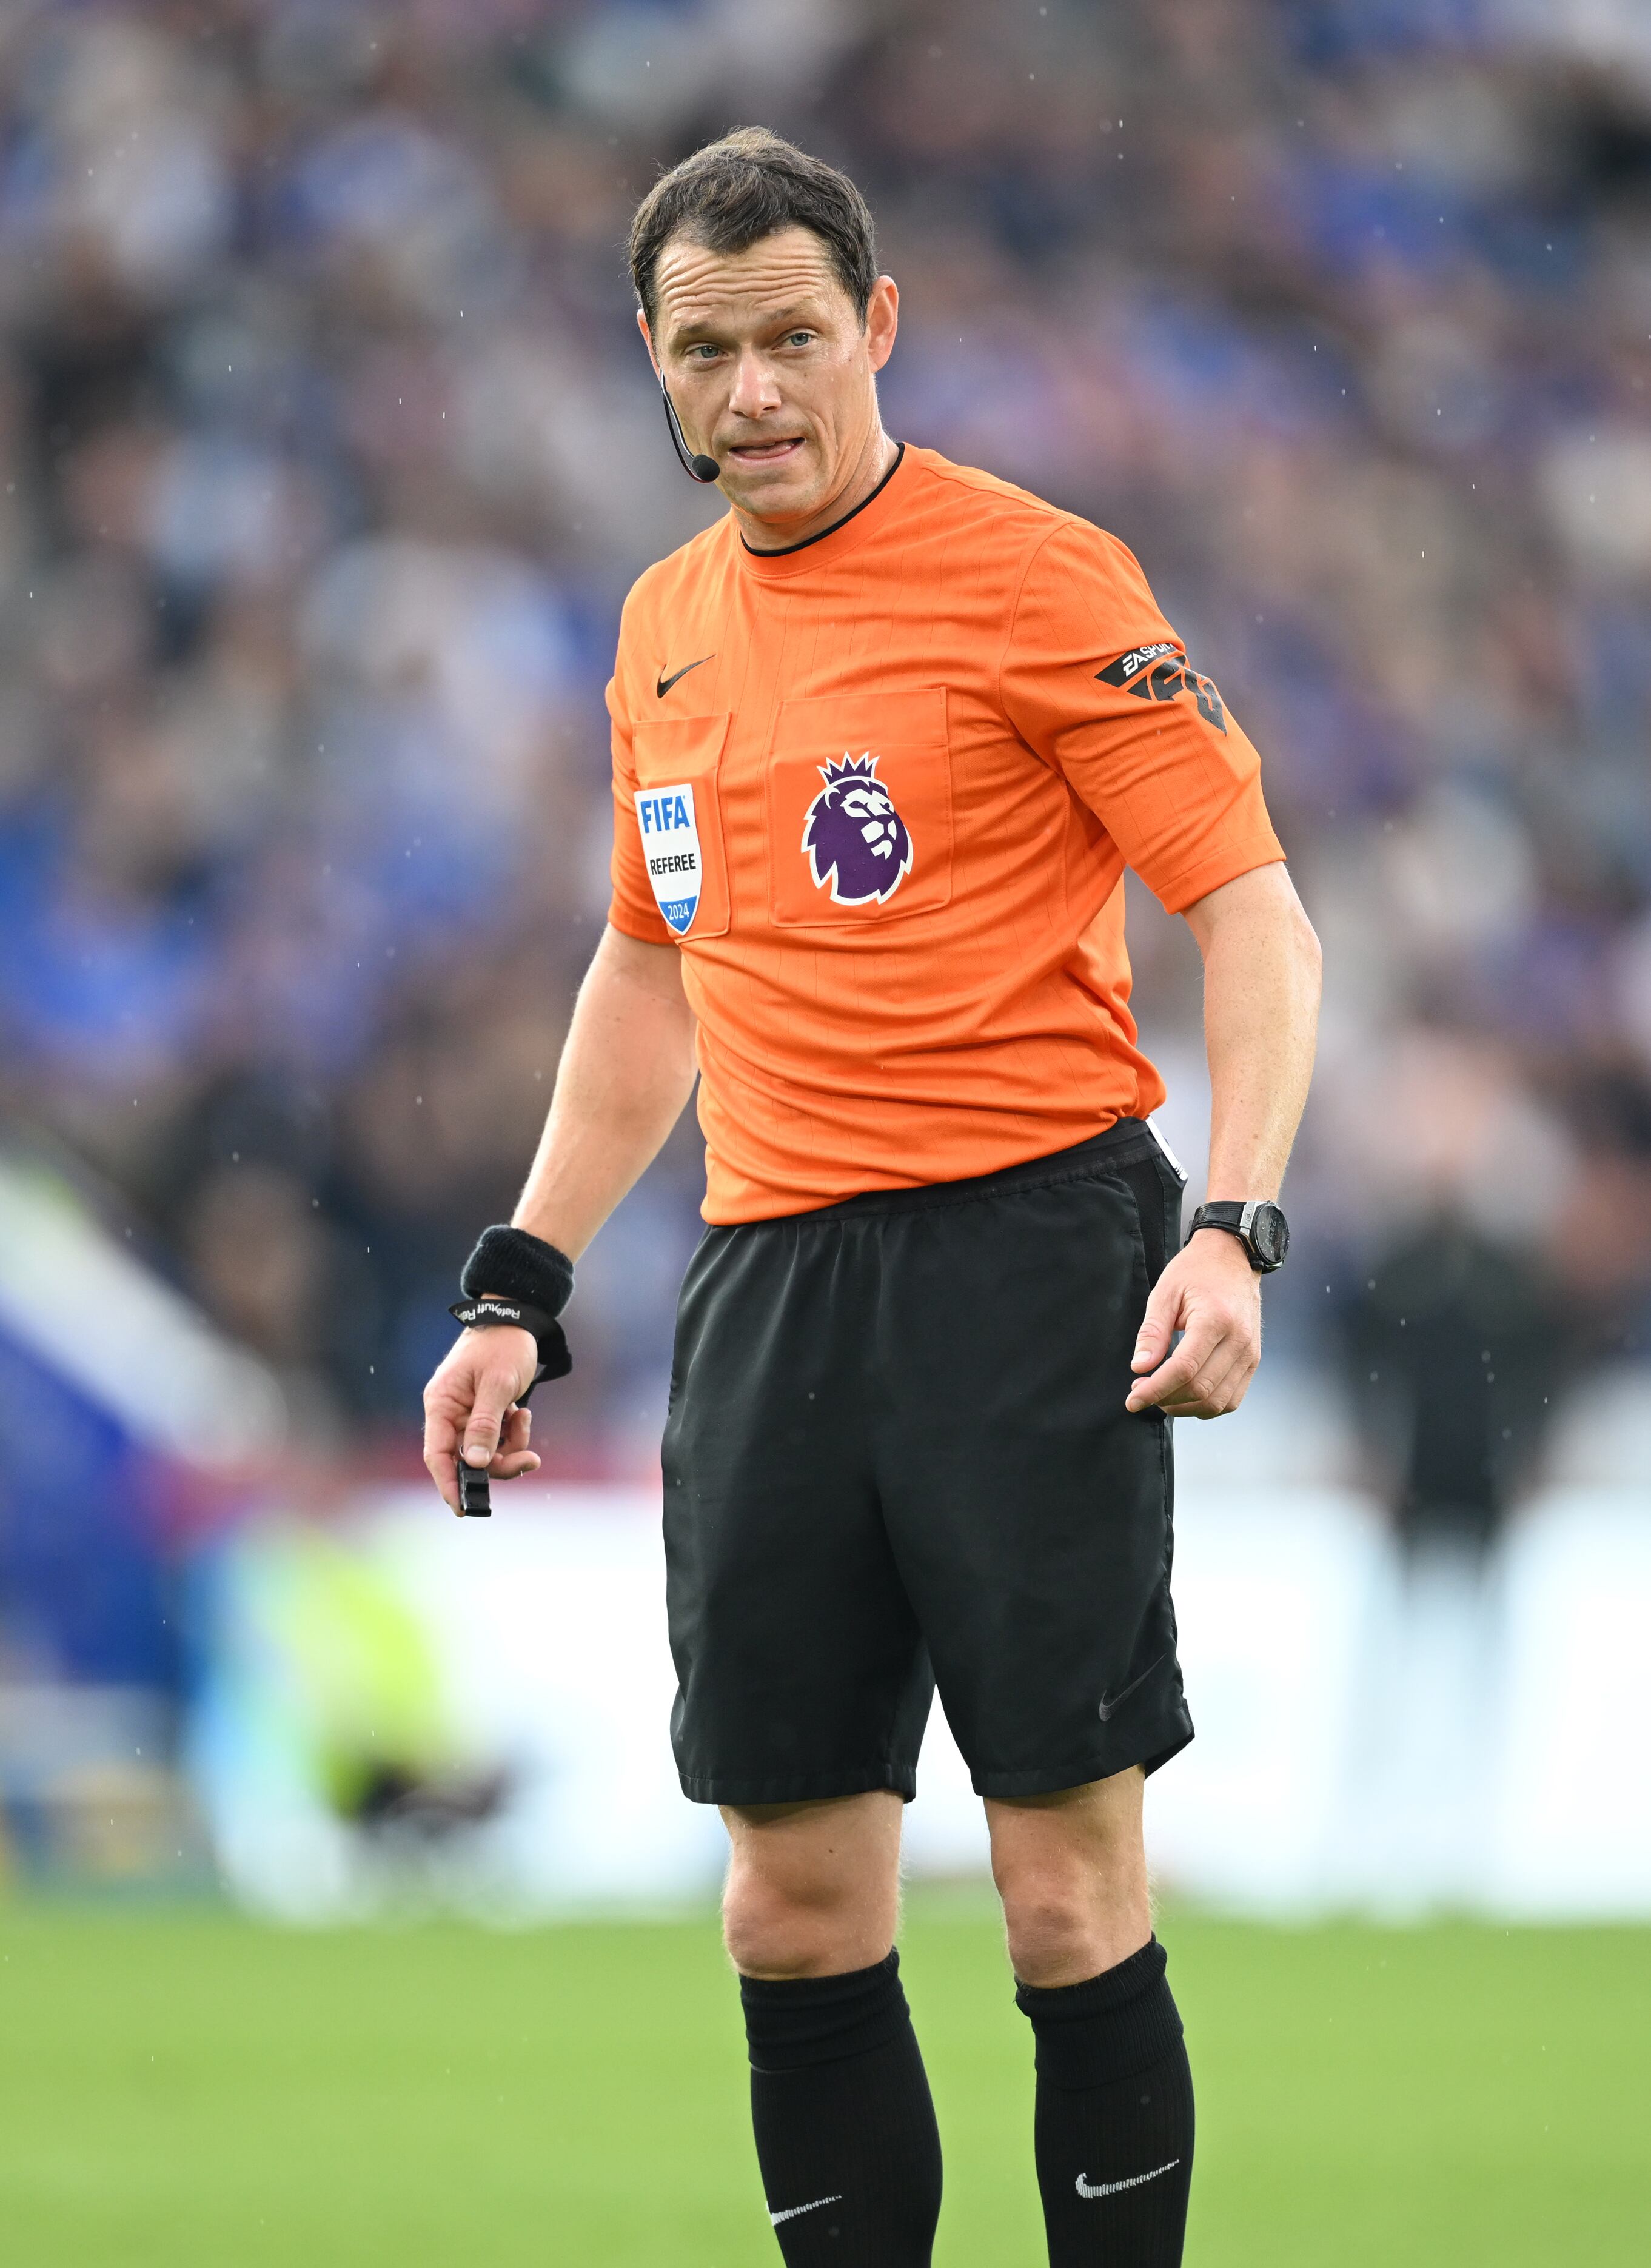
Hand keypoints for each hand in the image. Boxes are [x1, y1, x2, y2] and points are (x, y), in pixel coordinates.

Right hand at [422, 1326, 541, 1515]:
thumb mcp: (497, 1384)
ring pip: (485, 1452)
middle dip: (498, 1463)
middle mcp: (450, 1413)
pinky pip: (497, 1439)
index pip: (437, 1455)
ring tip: (524, 1421)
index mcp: (442, 1404)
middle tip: (529, 1461)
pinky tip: (521, 1414)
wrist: (517, 1318)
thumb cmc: (503, 1345)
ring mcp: (467, 1414)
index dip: (448, 1484)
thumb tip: (473, 1463)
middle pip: (466, 1459)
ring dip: (510, 1447)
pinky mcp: (485, 1414)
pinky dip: (513, 1435)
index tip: (464, 1508)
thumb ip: (485, 1424)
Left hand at [1125, 1230, 1261, 1418]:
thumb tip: (1140, 1367)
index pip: (1183, 1370)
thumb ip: (1152, 1332)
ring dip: (1185, 1407)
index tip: (1132, 1399)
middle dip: (1165, 1399)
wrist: (1233, 1258)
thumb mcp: (1165, 1293)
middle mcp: (1238, 1341)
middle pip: (1200, 1389)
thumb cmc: (1196, 1271)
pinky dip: (1206, 1406)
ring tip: (1161, 1394)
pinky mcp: (1253, 1361)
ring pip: (1217, 1402)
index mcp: (1215, 1321)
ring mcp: (1250, 1353)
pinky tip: (1185, 1396)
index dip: (1155, 1390)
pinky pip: (1232, 1399)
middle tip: (1141, 1390)